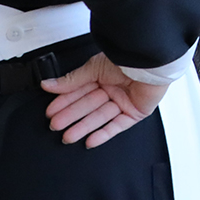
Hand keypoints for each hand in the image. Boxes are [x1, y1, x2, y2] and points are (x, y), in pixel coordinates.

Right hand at [41, 54, 168, 147]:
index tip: (51, 111)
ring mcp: (124, 101)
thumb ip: (71, 80)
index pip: (79, 92)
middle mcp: (113, 88)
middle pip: (88, 106)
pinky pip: (117, 126)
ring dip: (83, 128)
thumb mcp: (93, 67)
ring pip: (99, 118)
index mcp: (103, 75)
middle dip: (71, 116)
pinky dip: (103, 134)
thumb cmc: (126, 59)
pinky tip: (90, 141)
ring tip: (68, 136)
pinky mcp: (135, 112)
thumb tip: (49, 84)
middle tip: (56, 125)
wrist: (150, 63)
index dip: (65, 102)